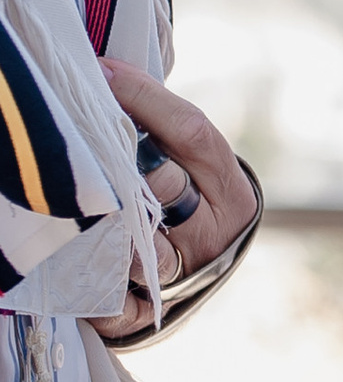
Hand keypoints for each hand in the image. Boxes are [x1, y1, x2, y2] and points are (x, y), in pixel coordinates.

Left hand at [90, 63, 261, 339]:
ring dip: (108, 227)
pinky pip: (119, 305)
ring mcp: (183, 271)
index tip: (102, 71)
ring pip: (143, 248)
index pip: (194, 133)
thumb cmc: (192, 203)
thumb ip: (165, 129)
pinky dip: (96, 294)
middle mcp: (212, 230)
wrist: (206, 271)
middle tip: (77, 132)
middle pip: (164, 186)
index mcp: (230, 187)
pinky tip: (73, 275)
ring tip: (74, 203)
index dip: (148, 99)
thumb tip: (108, 74)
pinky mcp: (150, 309)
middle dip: (121, 159)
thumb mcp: (197, 166)